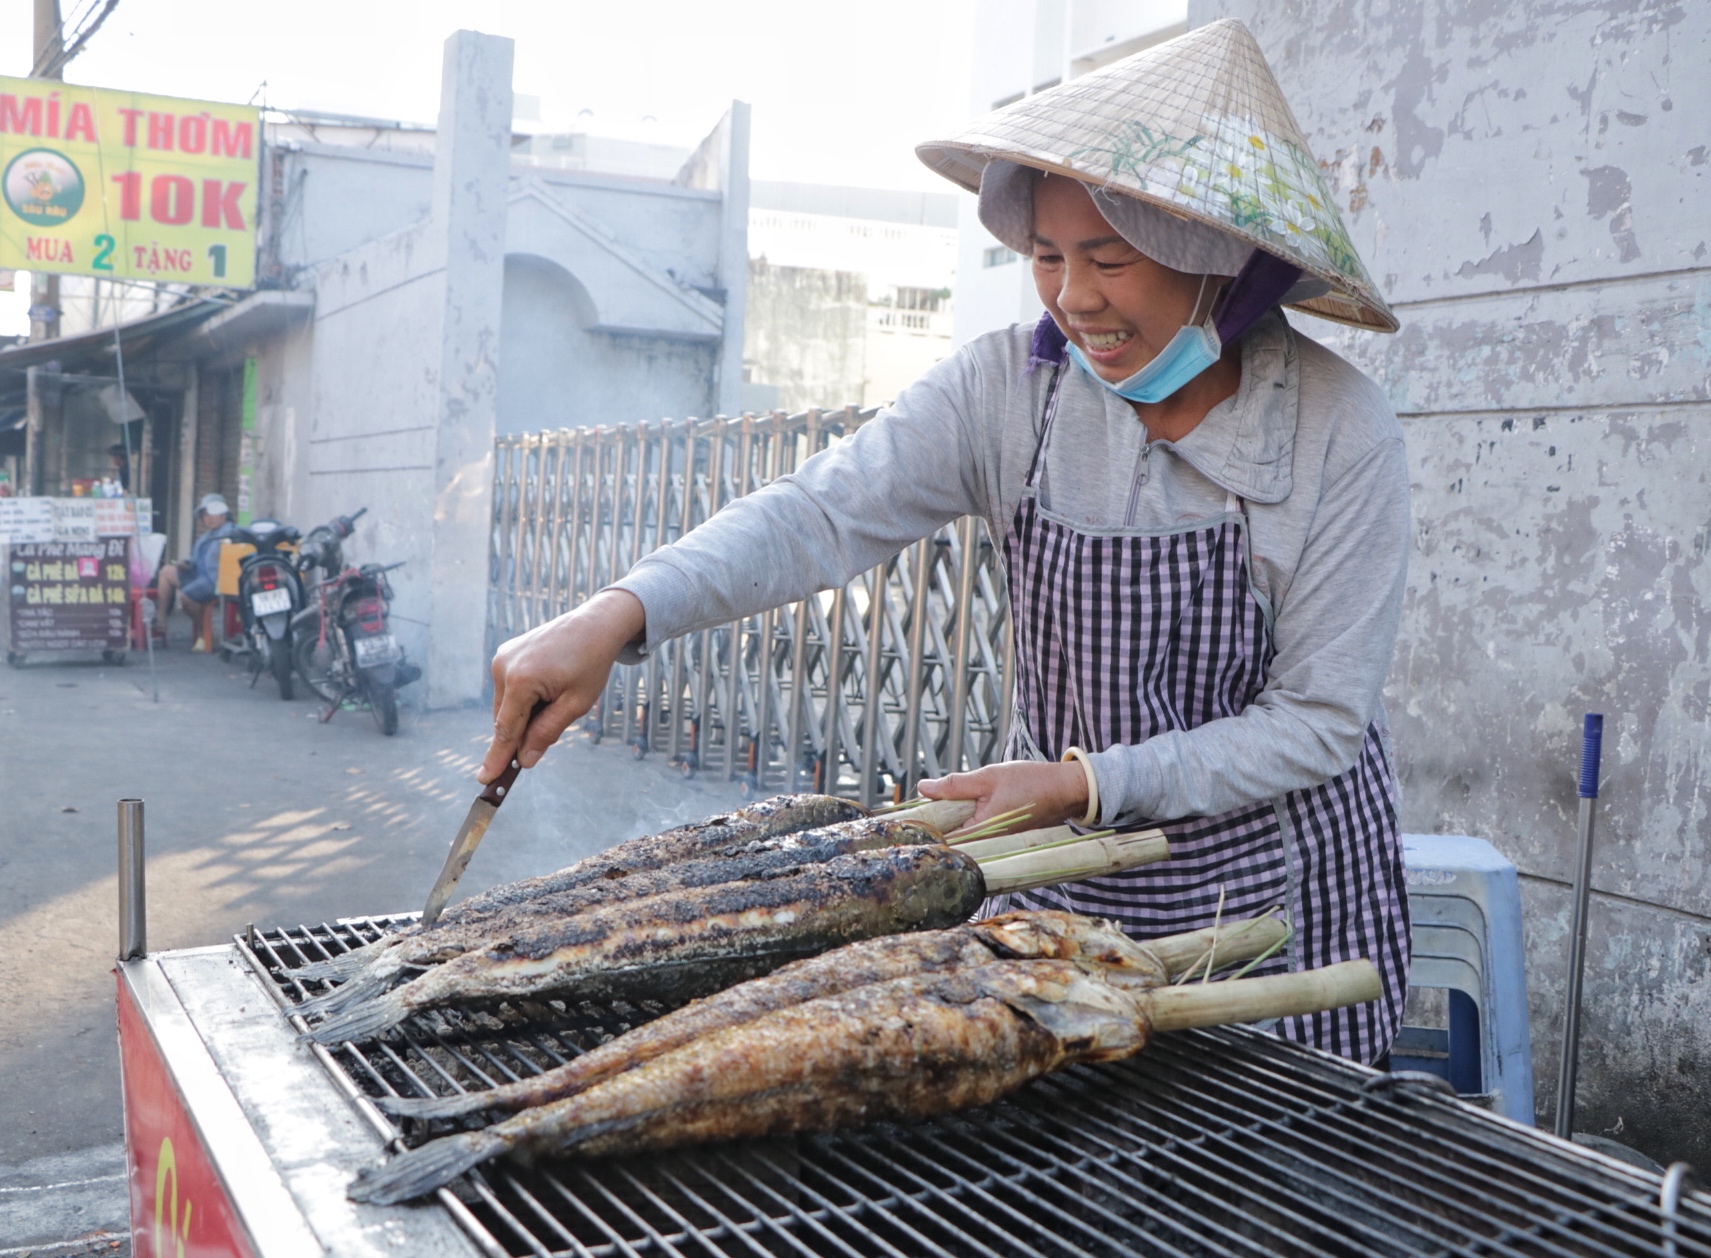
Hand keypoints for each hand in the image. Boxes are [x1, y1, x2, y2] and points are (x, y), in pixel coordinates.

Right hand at [479, 590, 646, 783]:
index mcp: (521, 680)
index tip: (484, 780)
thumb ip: (547, 733)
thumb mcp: (575, 704)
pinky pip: (509, 689)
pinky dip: (524, 697)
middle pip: (506, 719)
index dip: (497, 758)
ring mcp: (502, 657)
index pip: (505, 730)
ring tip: (558, 692)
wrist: (595, 624)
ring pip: (507, 705)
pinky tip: (550, 684)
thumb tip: (524, 760)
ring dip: (526, 712)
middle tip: (554, 719)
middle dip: (524, 731)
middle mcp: (504, 667)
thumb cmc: (590, 663)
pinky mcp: (505, 653)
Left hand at [917, 759, 1090, 833]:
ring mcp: (997, 845)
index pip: (943, 842)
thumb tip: (923, 788)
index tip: (904, 824)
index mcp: (982, 833)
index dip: (923, 833)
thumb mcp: (989, 777)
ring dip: (949, 826)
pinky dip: (966, 825)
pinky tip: (958, 813)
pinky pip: (977, 836)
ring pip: (964, 839)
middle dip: (934, 829)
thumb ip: (955, 785)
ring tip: (933, 811)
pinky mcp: (1004, 840)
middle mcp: (990, 846)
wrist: (1067, 790)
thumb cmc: (1031, 782)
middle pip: (951, 843)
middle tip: (914, 814)